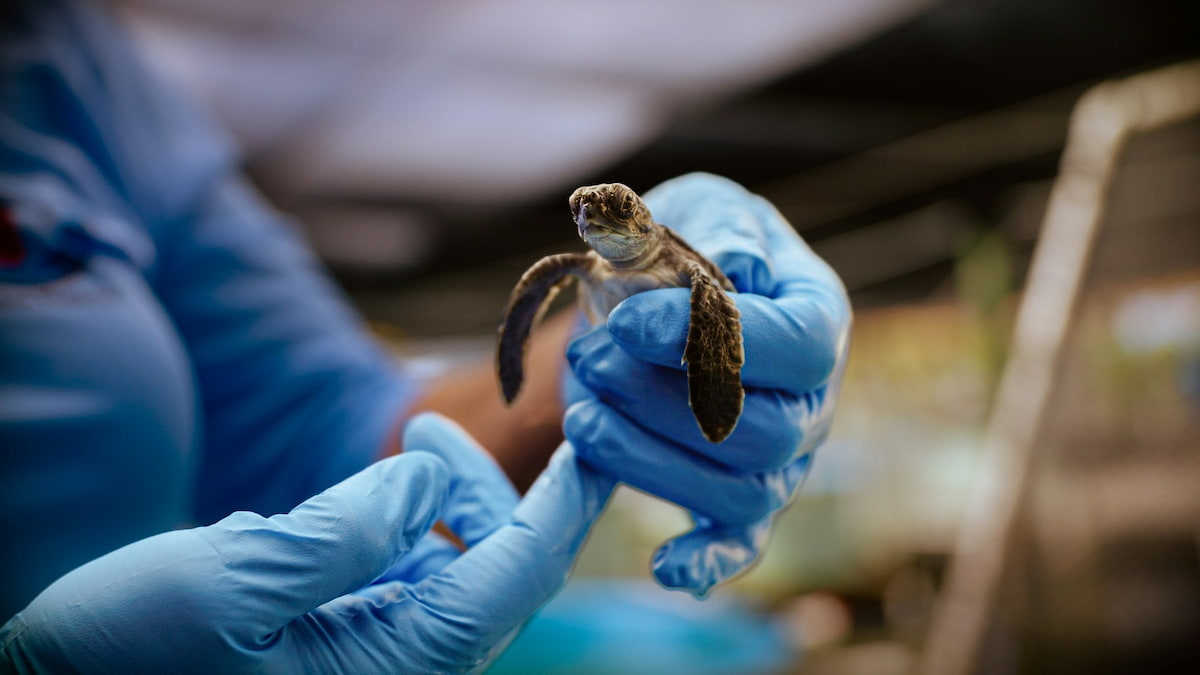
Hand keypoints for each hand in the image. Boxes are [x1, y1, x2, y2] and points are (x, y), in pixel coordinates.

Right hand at [1, 413, 613, 673]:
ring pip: (447, 570)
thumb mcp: (235, 583)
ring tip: (401, 449)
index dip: (563, 505)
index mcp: (393, 664)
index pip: (515, 575)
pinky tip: (350, 503)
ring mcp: (368, 659)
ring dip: (437, 503)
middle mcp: (397, 667)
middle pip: (491, 569)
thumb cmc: (128, 659)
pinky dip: (391, 529)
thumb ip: (349, 530)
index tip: (595, 444)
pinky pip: (397, 580)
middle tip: (428, 427)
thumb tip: (430, 482)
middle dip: (482, 491)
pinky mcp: (337, 647)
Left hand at [564, 172, 850, 596]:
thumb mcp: (696, 212)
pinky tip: (667, 569)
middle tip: (591, 361)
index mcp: (816, 316)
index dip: (713, 339)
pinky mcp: (744, 499)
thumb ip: (713, 229)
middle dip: (663, 402)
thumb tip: (730, 266)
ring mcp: (783, 458)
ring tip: (582, 415)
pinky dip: (709, 561)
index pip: (796, 343)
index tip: (629, 322)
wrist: (657, 299)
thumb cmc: (686, 250)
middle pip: (766, 431)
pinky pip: (741, 542)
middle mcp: (813, 398)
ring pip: (741, 490)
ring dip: (651, 460)